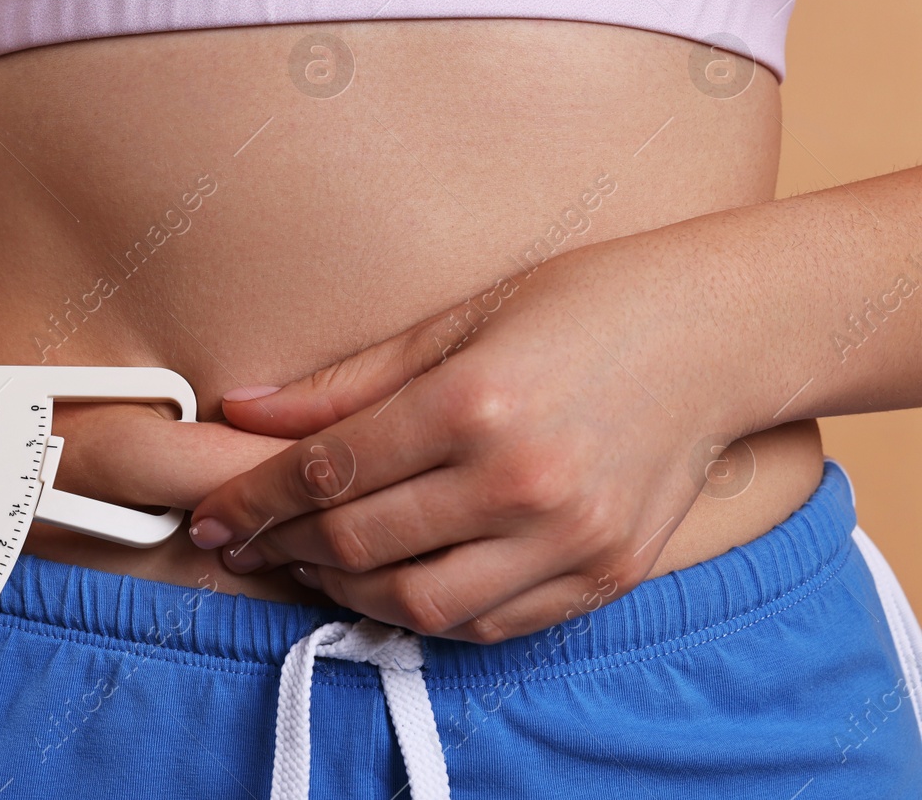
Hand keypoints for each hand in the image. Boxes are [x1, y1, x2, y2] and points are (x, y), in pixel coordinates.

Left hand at [187, 232, 759, 642]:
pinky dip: (426, 615)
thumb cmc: (581, 305)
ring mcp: (569, 539)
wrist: (718, 336)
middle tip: (243, 540)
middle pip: (360, 541)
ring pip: (418, 604)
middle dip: (282, 546)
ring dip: (344, 591)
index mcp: (474, 402)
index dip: (253, 499)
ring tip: (311, 564)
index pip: (328, 472)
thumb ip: (346, 380)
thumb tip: (243, 410)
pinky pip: (490, 625)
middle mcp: (521, 480)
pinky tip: (392, 585)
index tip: (211, 513)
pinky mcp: (604, 575)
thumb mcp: (456, 321)